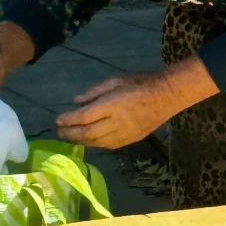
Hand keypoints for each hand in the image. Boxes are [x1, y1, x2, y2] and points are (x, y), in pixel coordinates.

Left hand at [56, 73, 179, 149]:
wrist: (167, 96)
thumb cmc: (141, 83)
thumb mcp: (116, 80)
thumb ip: (95, 92)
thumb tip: (76, 101)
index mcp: (112, 104)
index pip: (84, 116)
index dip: (68, 120)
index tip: (58, 119)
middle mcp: (117, 122)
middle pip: (87, 133)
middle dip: (70, 133)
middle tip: (59, 131)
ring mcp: (125, 133)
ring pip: (97, 142)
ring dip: (81, 141)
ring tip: (70, 136)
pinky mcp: (131, 140)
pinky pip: (108, 146)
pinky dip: (95, 144)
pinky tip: (89, 140)